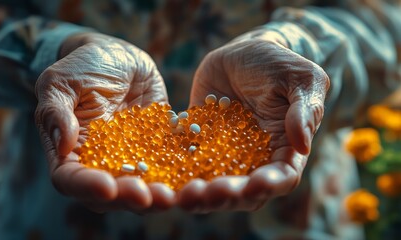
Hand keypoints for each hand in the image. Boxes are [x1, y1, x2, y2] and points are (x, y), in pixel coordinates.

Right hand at [35, 33, 175, 212]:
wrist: (118, 57)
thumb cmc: (83, 67)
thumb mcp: (61, 82)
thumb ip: (56, 111)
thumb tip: (64, 145)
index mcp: (71, 153)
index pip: (71, 180)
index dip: (88, 187)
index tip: (108, 186)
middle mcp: (102, 163)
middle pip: (111, 194)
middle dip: (129, 198)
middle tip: (147, 196)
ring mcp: (133, 158)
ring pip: (144, 186)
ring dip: (157, 195)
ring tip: (171, 194)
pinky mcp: (159, 149)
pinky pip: (171, 165)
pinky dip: (181, 174)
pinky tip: (195, 175)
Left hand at [178, 30, 329, 211]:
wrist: (241, 53)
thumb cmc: (278, 63)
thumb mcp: (300, 78)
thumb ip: (305, 109)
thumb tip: (303, 145)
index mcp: (284, 148)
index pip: (282, 176)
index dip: (270, 185)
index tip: (255, 185)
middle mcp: (254, 158)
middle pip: (244, 191)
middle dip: (227, 196)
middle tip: (208, 194)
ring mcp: (224, 154)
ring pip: (213, 184)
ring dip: (199, 195)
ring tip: (184, 194)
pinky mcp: (199, 143)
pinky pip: (186, 163)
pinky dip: (176, 173)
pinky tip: (163, 177)